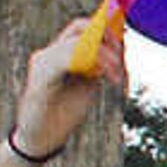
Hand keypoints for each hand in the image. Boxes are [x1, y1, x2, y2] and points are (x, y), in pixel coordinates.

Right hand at [12, 11, 122, 158]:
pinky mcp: (40, 78)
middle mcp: (47, 54)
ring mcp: (42, 64)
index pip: (81, 29)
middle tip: (122, 57)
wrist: (42, 139)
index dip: (104, 27)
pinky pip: (67, 59)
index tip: (126, 35)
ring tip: (117, 73)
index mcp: (57, 54)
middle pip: (79, 28)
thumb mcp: (88, 85)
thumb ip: (98, 67)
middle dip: (107, 37)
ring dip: (104, 55)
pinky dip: (91, 63)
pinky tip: (103, 76)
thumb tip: (119, 50)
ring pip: (77, 43)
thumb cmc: (64, 113)